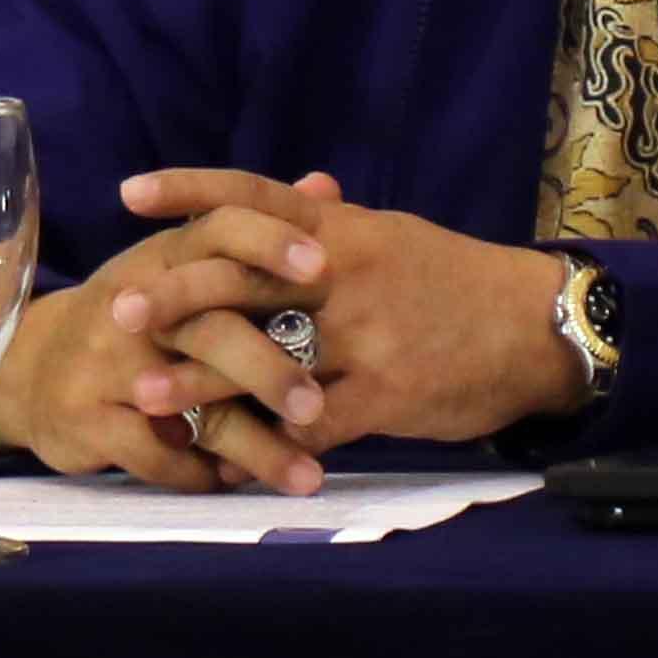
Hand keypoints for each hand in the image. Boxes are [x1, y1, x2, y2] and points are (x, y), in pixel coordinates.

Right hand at [0, 205, 332, 494]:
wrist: (32, 367)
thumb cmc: (141, 314)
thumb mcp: (187, 264)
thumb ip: (259, 234)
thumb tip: (327, 184)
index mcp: (170, 257)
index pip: (221, 229)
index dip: (270, 242)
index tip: (323, 265)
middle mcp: (138, 304)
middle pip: (213, 331)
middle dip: (271, 370)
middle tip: (319, 407)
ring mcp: (108, 364)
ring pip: (193, 407)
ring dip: (255, 447)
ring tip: (307, 476)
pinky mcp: (87, 419)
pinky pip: (153, 454)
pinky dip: (199, 474)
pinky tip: (239, 486)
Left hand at [116, 168, 579, 453]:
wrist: (539, 328)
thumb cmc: (461, 283)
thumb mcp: (400, 240)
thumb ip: (340, 228)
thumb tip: (300, 191)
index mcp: (348, 232)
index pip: (260, 197)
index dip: (193, 190)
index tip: (130, 193)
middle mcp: (349, 277)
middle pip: (248, 278)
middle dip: (179, 294)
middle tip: (118, 309)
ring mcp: (367, 337)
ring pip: (268, 358)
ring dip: (199, 382)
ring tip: (141, 395)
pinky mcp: (388, 394)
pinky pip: (314, 426)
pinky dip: (266, 449)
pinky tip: (224, 466)